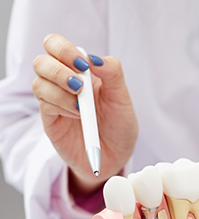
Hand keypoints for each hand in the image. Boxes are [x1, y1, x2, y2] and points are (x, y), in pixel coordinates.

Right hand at [32, 34, 137, 194]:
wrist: (116, 156)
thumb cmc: (119, 125)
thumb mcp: (122, 98)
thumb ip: (112, 74)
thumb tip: (94, 58)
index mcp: (79, 71)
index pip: (56, 45)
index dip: (64, 49)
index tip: (84, 66)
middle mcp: (62, 83)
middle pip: (41, 62)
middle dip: (58, 70)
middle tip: (79, 86)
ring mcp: (55, 101)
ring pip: (39, 84)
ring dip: (61, 92)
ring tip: (82, 107)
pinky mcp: (51, 120)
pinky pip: (44, 105)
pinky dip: (61, 107)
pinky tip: (77, 115)